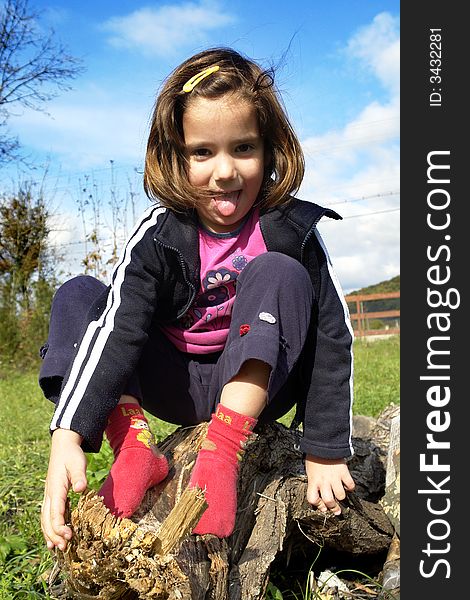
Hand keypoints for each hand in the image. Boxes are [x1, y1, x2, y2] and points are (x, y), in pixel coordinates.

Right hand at [41, 428, 86, 550]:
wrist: (63, 447)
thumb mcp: (78, 463)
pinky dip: (49, 527)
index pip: (55, 512)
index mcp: (56, 488)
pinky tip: (54, 536)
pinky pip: (48, 515)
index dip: (60, 526)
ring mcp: (49, 496)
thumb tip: (81, 488)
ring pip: (45, 519)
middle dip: (54, 534)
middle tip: (63, 548)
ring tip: (56, 548)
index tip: (68, 536)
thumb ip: (80, 476)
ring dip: (50, 533)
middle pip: (47, 519)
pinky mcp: (53, 496)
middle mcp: (50, 494)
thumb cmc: (72, 455)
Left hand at [305, 454, 354, 515]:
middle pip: (329, 501)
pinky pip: (350, 485)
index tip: (322, 507)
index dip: (318, 506)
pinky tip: (347, 485)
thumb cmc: (314, 457)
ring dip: (341, 496)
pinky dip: (350, 487)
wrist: (323, 444)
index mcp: (313, 481)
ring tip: (341, 494)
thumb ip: (314, 482)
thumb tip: (319, 494)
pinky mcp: (344, 472)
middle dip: (333, 508)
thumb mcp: (310, 471)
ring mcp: (334, 477)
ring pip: (341, 495)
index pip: (313, 499)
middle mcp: (323, 481)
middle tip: (336, 510)